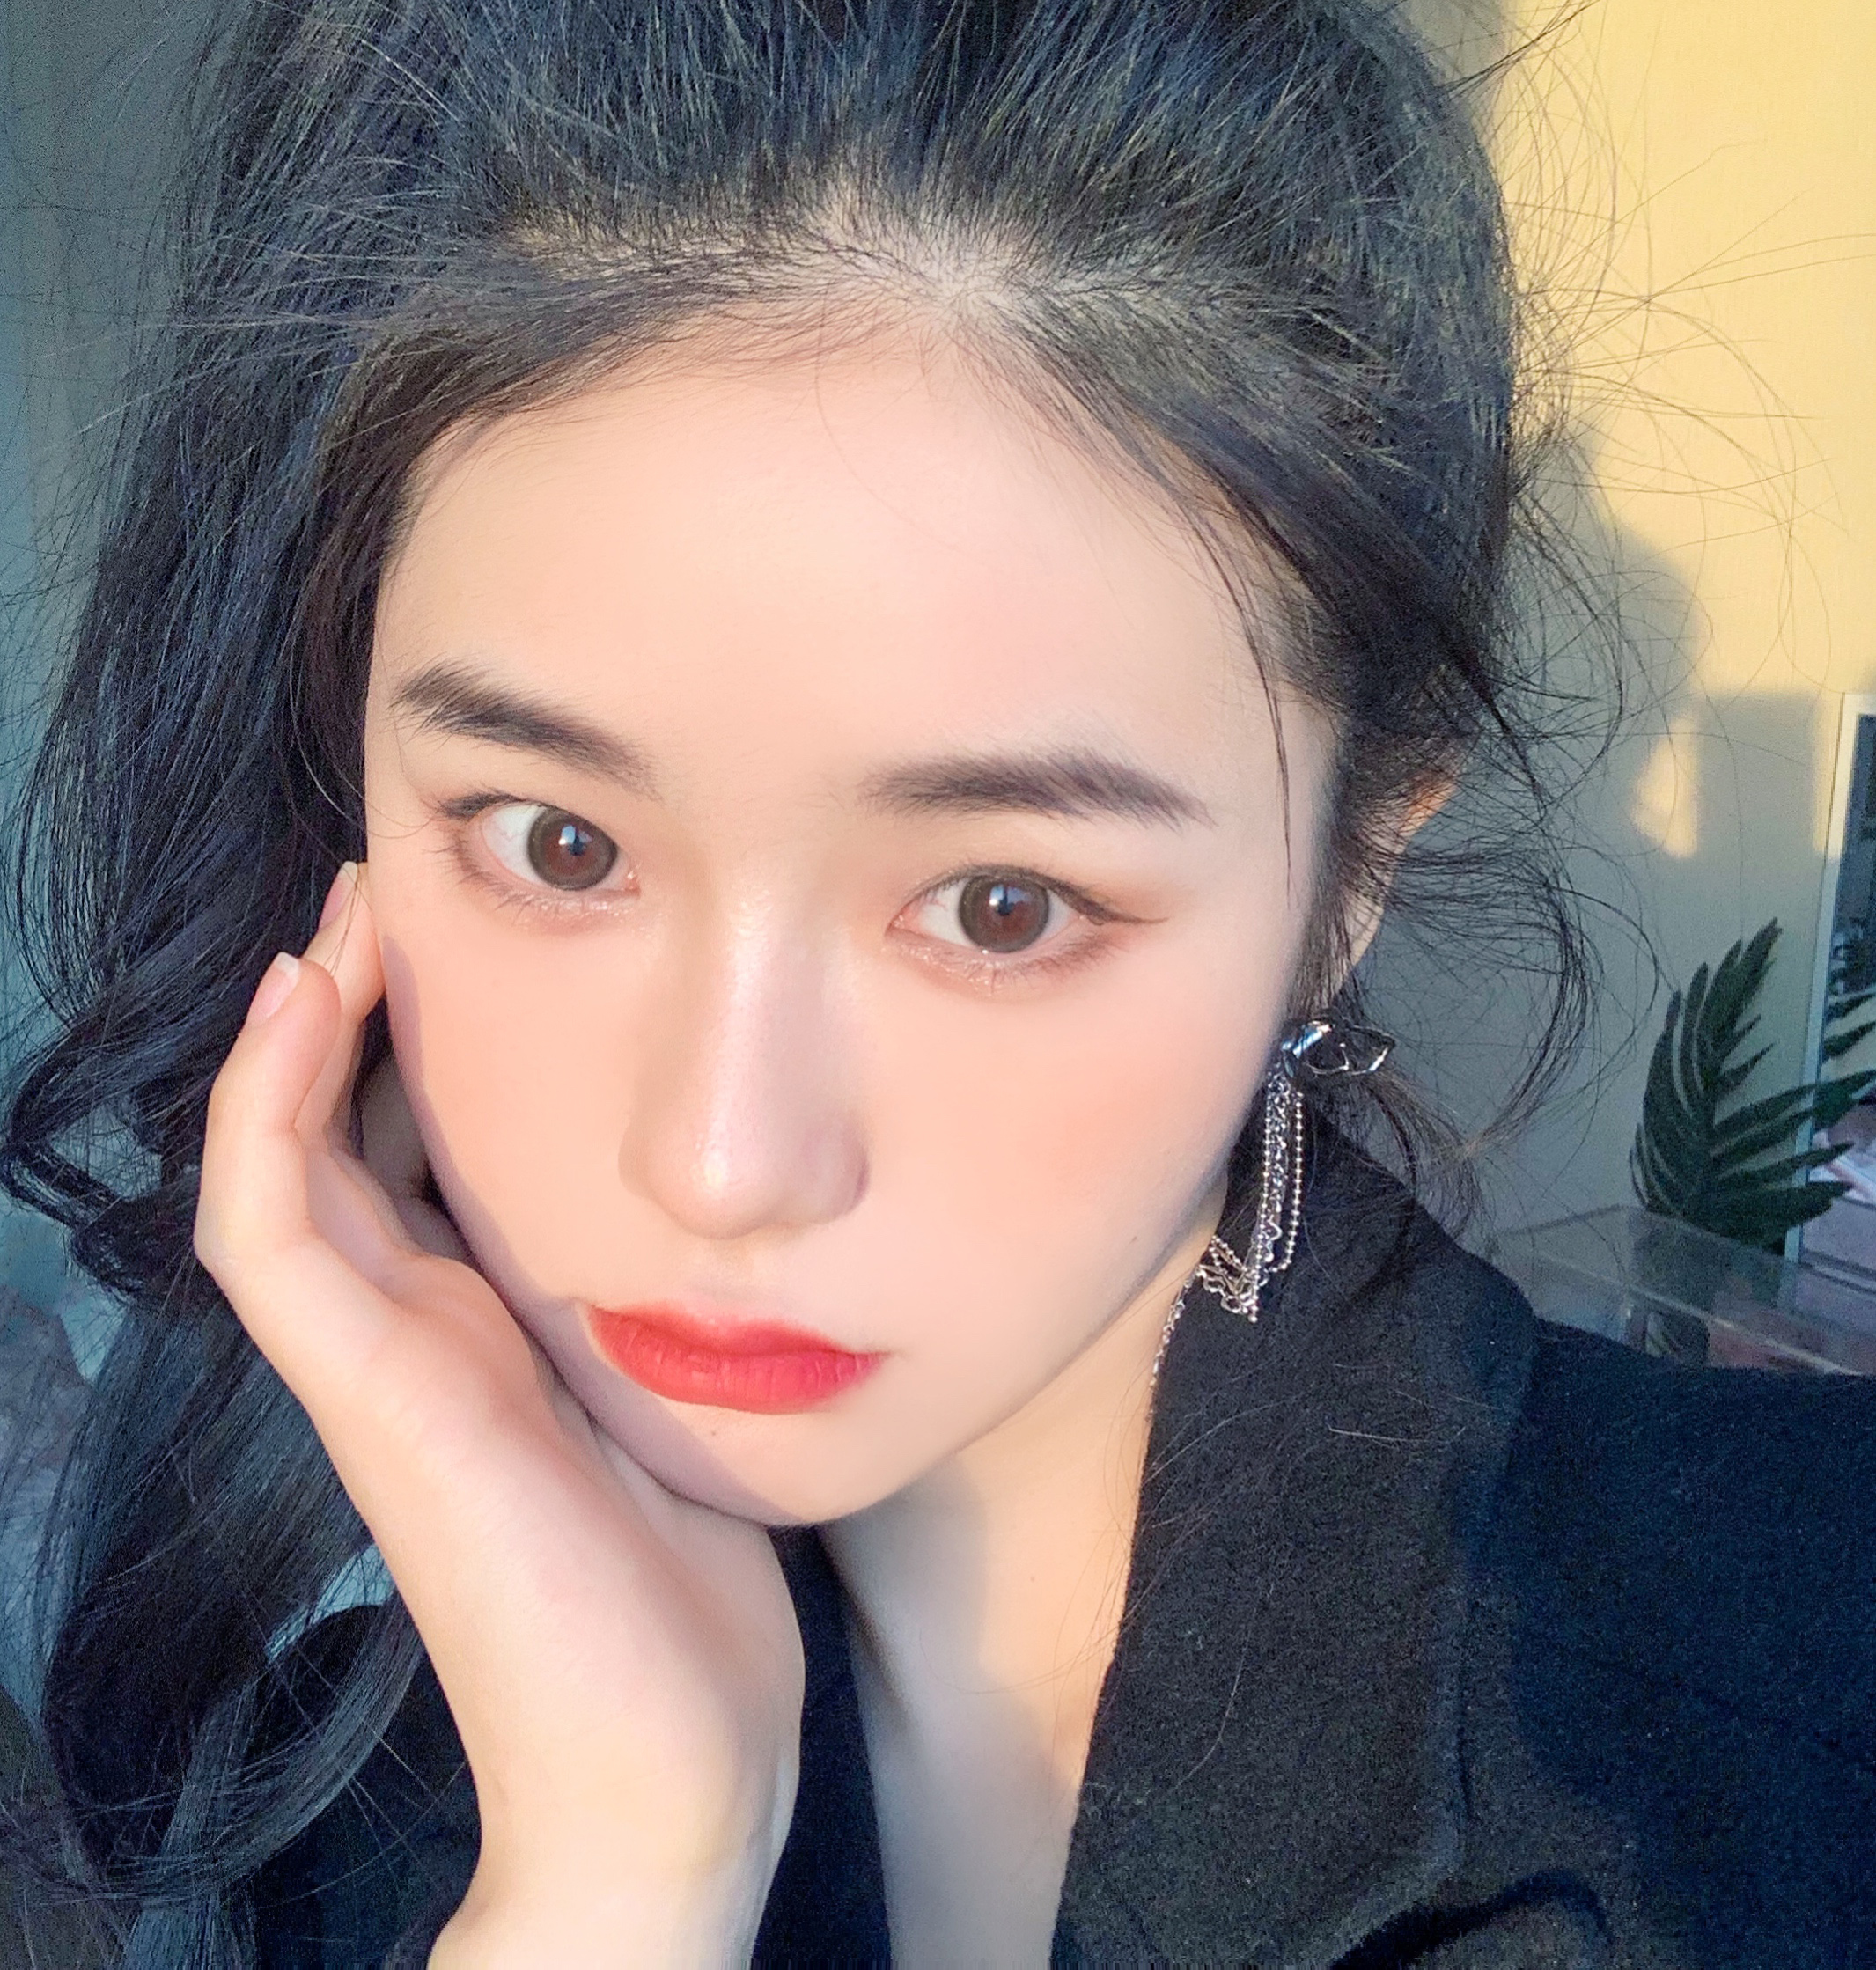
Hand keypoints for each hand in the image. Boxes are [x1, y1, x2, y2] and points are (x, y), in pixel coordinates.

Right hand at [194, 863, 802, 1963]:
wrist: (671, 1773)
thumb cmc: (693, 1602)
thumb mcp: (680, 1408)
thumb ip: (658, 1315)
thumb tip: (716, 1220)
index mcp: (488, 1333)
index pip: (413, 1157)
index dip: (414, 1045)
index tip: (470, 931)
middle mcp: (418, 1335)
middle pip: (340, 1139)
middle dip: (357, 1011)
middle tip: (395, 887)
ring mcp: (382, 1366)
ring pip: (281, 1163)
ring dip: (299, 1031)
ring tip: (345, 915)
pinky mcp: (373, 1398)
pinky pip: (273, 1229)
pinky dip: (268, 1111)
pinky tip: (310, 999)